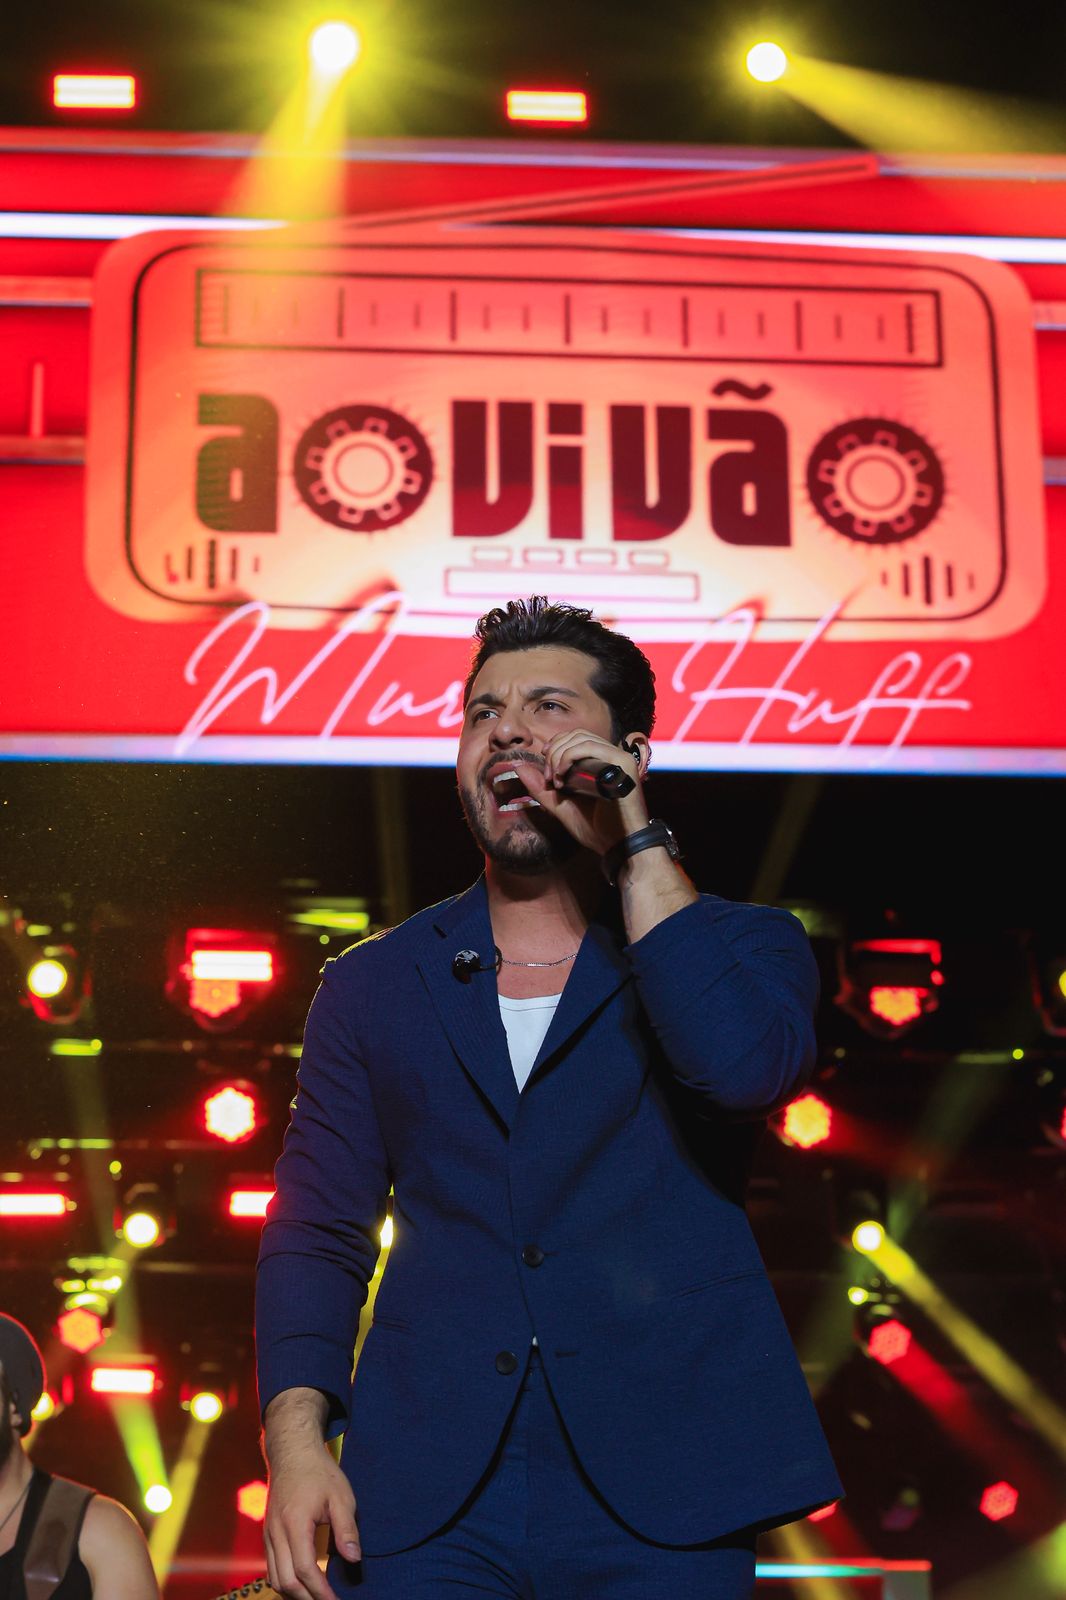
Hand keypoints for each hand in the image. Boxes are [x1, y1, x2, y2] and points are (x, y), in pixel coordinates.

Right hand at [264, 1447, 359, 1599]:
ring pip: (275, 1578)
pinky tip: (302, 1584)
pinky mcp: (267, 1534)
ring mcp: (268, 1534)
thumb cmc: (319, 1472)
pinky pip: (271, 1567)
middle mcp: (276, 1532)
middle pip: (286, 1581)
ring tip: (316, 1597)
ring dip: (294, 1593)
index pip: (305, 1569)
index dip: (321, 1592)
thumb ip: (346, 1529)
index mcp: (295, 1522)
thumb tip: (354, 1559)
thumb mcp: (341, 1496)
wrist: (292, 1452)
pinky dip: (285, 1581)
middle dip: (307, 1598)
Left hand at [530, 729, 648, 855]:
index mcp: (601, 763)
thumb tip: (519, 767)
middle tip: (548, 777)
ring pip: (581, 739)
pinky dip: (570, 756)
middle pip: (576, 735)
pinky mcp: (623, 763)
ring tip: (555, 779)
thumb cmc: (597, 829)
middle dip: (554, 752)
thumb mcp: (561, 806)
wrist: (619, 846)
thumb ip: (541, 788)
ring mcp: (619, 759)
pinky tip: (562, 775)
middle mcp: (612, 757)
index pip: (575, 737)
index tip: (544, 765)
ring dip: (560, 755)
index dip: (556, 745)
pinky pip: (591, 747)